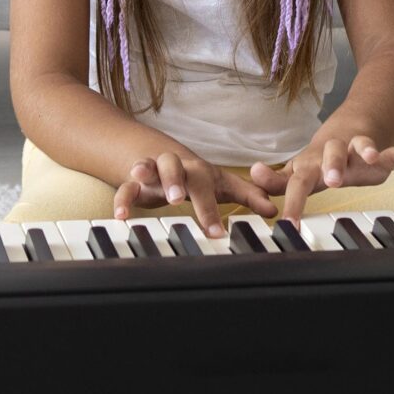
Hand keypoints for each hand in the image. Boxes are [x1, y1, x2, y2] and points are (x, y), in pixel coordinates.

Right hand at [114, 147, 282, 237]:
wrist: (165, 160)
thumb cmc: (198, 178)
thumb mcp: (224, 185)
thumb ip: (249, 196)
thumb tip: (273, 210)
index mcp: (198, 171)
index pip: (205, 185)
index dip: (211, 208)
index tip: (216, 233)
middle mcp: (175, 168)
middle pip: (174, 166)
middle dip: (175, 180)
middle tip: (178, 199)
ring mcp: (153, 174)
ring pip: (146, 167)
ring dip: (143, 172)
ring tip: (139, 179)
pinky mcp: (135, 185)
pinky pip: (125, 188)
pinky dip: (121, 199)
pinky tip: (120, 216)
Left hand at [251, 133, 393, 220]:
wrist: (349, 130)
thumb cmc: (319, 161)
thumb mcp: (297, 172)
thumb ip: (276, 180)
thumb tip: (253, 175)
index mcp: (311, 163)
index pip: (298, 182)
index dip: (293, 203)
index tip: (287, 224)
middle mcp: (333, 152)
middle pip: (330, 154)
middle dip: (331, 165)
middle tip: (332, 179)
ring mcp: (357, 150)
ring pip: (360, 145)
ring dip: (365, 149)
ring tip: (371, 156)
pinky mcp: (380, 152)